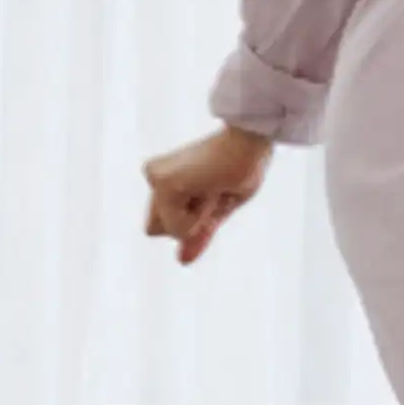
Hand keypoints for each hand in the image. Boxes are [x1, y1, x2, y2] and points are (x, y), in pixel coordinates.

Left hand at [142, 125, 271, 265]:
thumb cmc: (242, 167)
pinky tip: (211, 187)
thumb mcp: (219, 209)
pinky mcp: (163, 186)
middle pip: (155, 230)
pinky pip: (180, 229)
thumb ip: (198, 233)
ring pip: (170, 231)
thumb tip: (182, 262)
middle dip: (188, 224)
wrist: (250, 142)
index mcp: (164, 177)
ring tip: (214, 186)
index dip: (192, 223)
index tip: (215, 190)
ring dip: (200, 219)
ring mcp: (154, 179)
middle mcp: (154, 175)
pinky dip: (202, 217)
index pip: (163, 225)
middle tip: (212, 190)